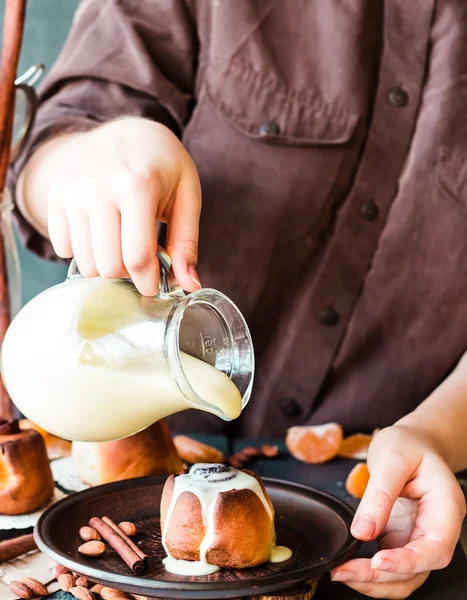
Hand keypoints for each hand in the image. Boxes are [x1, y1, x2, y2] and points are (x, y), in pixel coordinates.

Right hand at [23, 117, 201, 295]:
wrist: (125, 132)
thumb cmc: (163, 166)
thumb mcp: (187, 196)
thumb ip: (186, 243)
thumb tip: (190, 285)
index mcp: (138, 184)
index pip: (137, 256)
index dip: (147, 282)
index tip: (154, 287)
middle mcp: (98, 187)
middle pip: (108, 265)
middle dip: (128, 274)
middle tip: (140, 258)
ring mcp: (72, 191)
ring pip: (85, 263)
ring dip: (106, 264)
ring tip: (122, 244)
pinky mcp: (55, 196)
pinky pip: (63, 249)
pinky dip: (84, 251)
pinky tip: (101, 233)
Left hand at [330, 425, 465, 597]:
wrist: (411, 442)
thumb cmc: (407, 445)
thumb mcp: (392, 457)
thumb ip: (379, 493)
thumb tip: (363, 531)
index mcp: (446, 508)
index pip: (436, 549)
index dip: (408, 562)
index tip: (378, 562)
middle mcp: (437, 530)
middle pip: (418, 570)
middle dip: (380, 576)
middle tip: (343, 571)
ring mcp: (419, 537)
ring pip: (404, 576)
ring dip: (374, 582)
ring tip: (341, 573)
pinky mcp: (401, 539)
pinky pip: (390, 565)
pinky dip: (370, 572)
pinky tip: (348, 566)